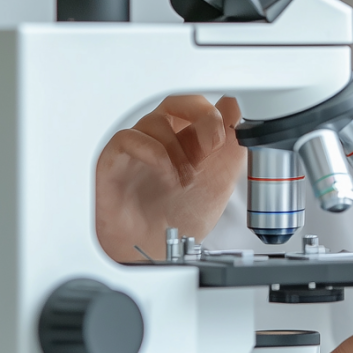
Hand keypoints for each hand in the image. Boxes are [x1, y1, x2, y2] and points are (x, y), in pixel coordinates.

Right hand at [94, 95, 243, 261]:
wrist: (155, 251)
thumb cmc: (180, 218)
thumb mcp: (221, 180)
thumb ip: (234, 145)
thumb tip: (238, 108)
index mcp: (188, 139)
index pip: (203, 106)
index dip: (220, 113)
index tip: (233, 131)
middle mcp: (162, 139)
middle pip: (179, 101)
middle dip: (202, 116)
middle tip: (213, 144)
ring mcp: (138, 147)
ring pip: (157, 121)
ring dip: (178, 151)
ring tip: (183, 180)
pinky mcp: (114, 159)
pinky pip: (129, 138)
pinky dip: (152, 152)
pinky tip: (165, 174)